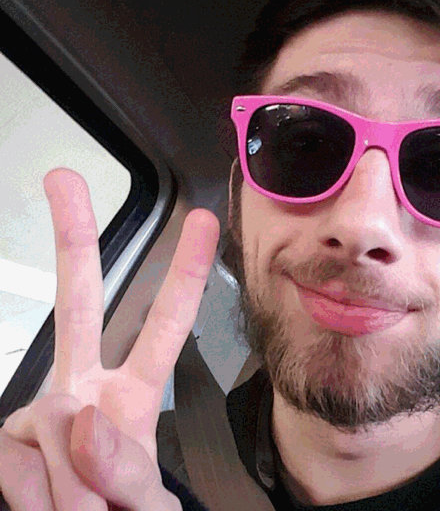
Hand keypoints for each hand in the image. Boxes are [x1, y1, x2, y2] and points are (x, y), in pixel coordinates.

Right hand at [0, 168, 218, 508]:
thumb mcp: (145, 501)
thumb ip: (127, 466)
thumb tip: (84, 419)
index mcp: (132, 392)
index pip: (166, 325)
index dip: (186, 274)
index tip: (201, 222)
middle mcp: (82, 388)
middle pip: (80, 303)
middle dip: (75, 239)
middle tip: (63, 179)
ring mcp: (40, 412)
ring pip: (60, 424)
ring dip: (76, 490)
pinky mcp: (3, 442)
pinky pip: (21, 466)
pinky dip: (38, 502)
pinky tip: (43, 504)